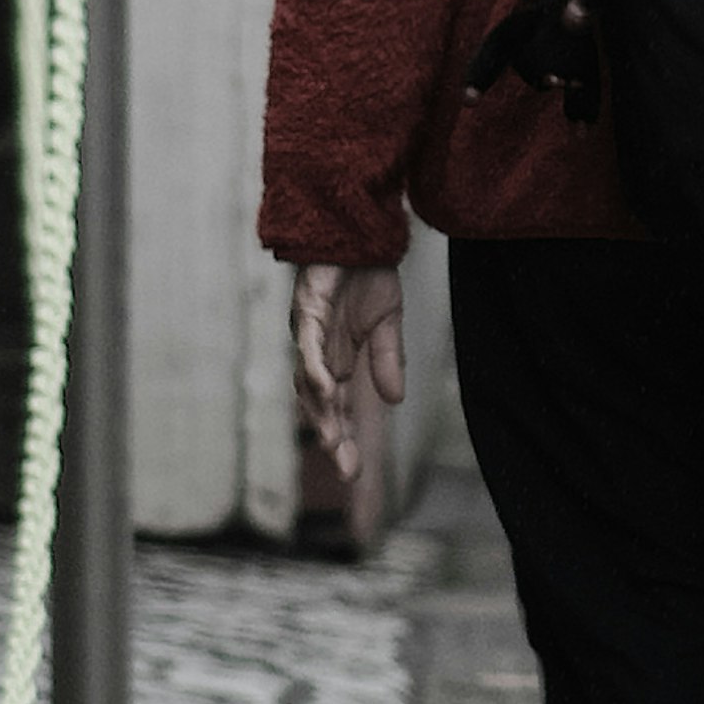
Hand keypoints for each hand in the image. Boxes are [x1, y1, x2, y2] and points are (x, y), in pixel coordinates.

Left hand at [293, 260, 406, 482]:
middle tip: (346, 469)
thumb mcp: (387, 322)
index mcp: (336, 359)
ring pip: (308, 381)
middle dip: (332, 437)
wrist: (361, 230)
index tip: (353, 473)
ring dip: (320, 411)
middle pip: (320, 405)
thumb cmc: (367, 273)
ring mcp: (308, 333)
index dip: (345, 439)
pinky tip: (325, 389)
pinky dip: (314, 368)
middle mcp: (317, 353)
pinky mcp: (307, 309)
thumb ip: (387, 360)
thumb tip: (396, 400)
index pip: (337, 408)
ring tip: (333, 441)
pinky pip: (307, 345)